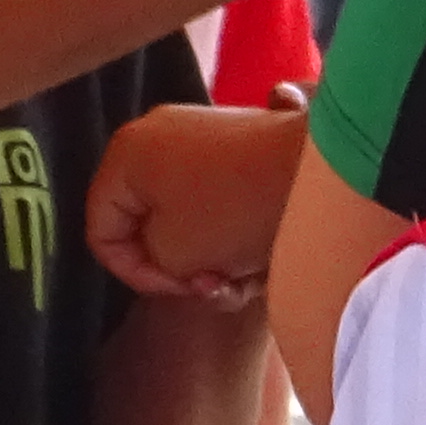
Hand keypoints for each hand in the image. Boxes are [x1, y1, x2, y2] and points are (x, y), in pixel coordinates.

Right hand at [88, 104, 307, 300]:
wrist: (323, 169)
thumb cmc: (237, 210)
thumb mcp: (174, 253)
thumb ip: (151, 261)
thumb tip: (175, 255)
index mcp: (126, 154)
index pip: (102, 231)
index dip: (134, 273)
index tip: (178, 287)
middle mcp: (160, 137)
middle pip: (150, 227)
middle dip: (183, 269)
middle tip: (216, 285)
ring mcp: (204, 140)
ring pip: (192, 222)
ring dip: (216, 261)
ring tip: (250, 276)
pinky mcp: (245, 150)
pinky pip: (224, 205)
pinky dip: (239, 237)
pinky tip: (268, 258)